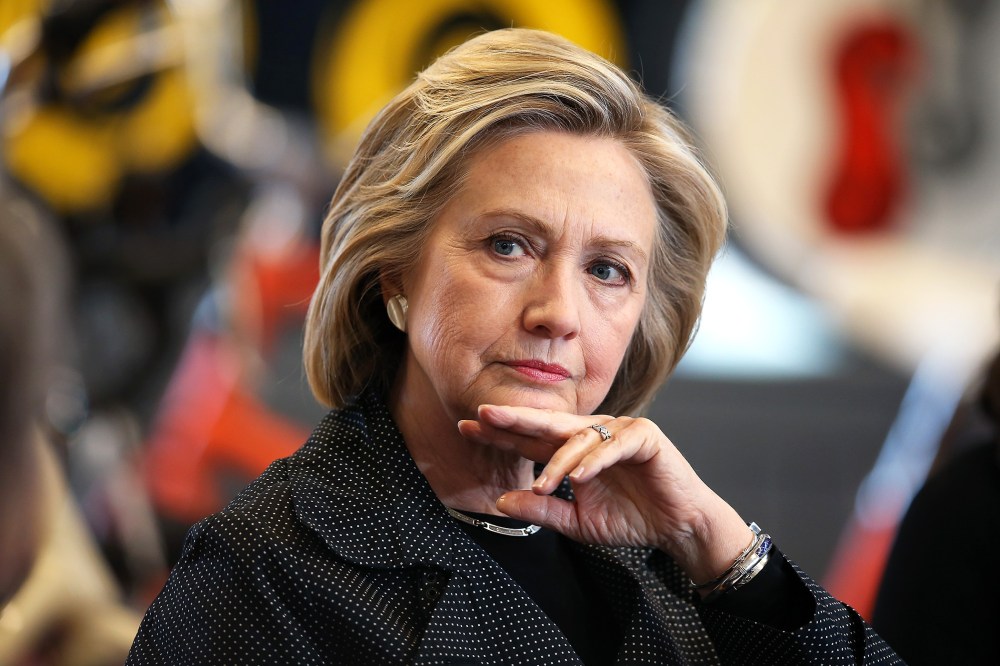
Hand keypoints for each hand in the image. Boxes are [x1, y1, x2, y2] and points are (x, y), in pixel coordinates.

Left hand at [457, 404, 752, 584]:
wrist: (677, 527)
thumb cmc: (630, 519)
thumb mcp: (577, 521)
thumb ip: (542, 510)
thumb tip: (501, 502)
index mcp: (572, 450)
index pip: (530, 438)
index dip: (500, 433)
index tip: (466, 427)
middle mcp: (592, 433)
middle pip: (548, 423)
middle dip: (515, 419)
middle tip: (484, 414)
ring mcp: (619, 430)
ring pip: (580, 437)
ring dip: (559, 461)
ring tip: (543, 484)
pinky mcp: (645, 437)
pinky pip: (615, 445)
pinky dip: (596, 459)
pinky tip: (579, 475)